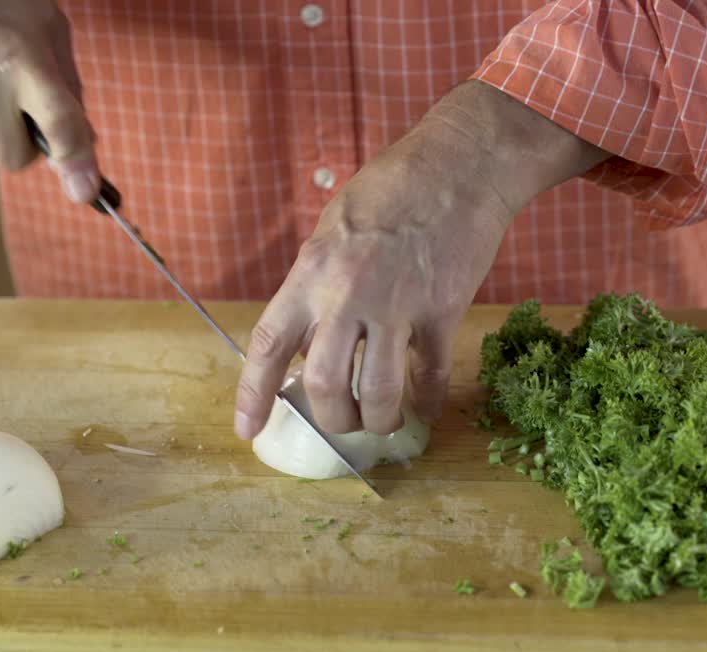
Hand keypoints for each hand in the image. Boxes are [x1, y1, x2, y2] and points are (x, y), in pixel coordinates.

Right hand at [0, 0, 99, 202]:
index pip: (57, 124)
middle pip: (15, 158)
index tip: (85, 191)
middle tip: (34, 112)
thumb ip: (69, 85)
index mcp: (21, 60)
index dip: (76, 161)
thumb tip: (84, 140)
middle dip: (31, 146)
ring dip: (2, 126)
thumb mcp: (49, 25)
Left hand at [234, 81, 609, 439]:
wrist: (458, 165)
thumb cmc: (390, 189)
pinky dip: (427, 400)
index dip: (253, 395)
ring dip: (379, 418)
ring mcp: (398, 305)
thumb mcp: (330, 230)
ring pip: (380, 392)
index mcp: (311, 272)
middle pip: (324, 384)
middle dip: (333, 418)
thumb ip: (315, 284)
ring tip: (383, 419)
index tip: (247, 430)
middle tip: (343, 420)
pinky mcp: (443, 311)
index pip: (269, 344)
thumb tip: (305, 340)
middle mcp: (348, 293)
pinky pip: (431, 374)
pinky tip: (424, 406)